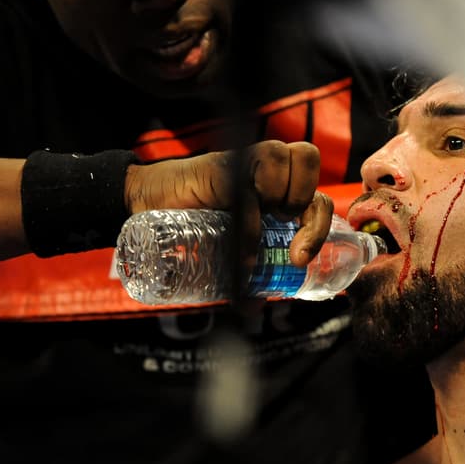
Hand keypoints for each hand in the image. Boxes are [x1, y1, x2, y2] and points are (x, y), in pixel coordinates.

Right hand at [124, 140, 334, 276]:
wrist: (145, 205)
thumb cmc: (188, 226)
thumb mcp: (227, 249)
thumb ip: (244, 270)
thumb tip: (257, 305)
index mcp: (278, 189)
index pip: (317, 195)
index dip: (319, 225)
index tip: (299, 261)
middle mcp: (267, 169)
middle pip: (310, 162)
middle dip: (305, 205)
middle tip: (283, 235)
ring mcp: (247, 160)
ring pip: (288, 158)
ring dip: (281, 196)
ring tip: (259, 221)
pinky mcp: (225, 163)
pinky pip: (253, 179)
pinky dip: (252, 216)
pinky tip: (241, 240)